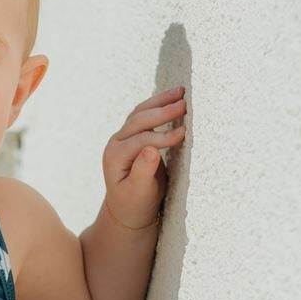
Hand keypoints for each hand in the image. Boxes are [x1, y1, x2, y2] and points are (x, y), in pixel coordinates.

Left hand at [103, 85, 186, 227]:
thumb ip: (143, 172)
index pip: (140, 140)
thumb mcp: (140, 192)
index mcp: (115, 156)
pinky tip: (174, 98)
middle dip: (162, 111)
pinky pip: (146, 115)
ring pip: (141, 112)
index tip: (184, 134)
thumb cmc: (135, 203)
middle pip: (138, 120)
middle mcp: (116, 143)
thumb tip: (152, 150)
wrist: (128, 208)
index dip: (162, 137)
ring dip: (160, 101)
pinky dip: (159, 106)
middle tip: (185, 104)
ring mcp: (123, 136)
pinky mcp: (134, 135)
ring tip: (181, 91)